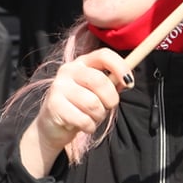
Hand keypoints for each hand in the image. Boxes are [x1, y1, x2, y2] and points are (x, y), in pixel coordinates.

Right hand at [19, 47, 127, 174]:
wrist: (52, 126)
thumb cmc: (79, 106)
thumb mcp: (96, 92)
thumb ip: (111, 84)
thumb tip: (127, 81)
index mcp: (82, 62)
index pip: (104, 55)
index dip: (120, 67)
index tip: (129, 83)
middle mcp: (69, 70)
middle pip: (100, 81)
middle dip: (111, 100)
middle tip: (107, 107)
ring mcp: (59, 87)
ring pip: (93, 103)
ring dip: (99, 116)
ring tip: (92, 117)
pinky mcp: (54, 105)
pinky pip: (84, 119)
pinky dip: (89, 127)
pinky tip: (83, 125)